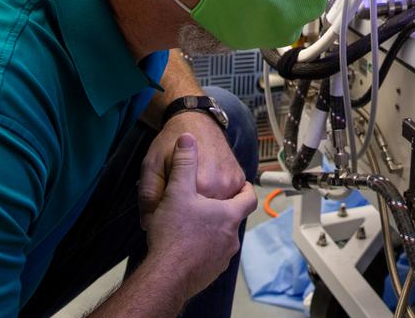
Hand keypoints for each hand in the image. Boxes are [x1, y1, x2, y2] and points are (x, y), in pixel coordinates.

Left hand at [140, 110, 244, 227]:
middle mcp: (221, 186)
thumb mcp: (151, 167)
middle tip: (178, 201)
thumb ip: (149, 197)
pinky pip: (228, 199)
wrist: (195, 119)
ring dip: (205, 209)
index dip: (172, 218)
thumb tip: (147, 224)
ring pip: (217, 212)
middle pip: (203, 218)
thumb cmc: (169, 143)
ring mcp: (233, 183)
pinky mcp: (239, 179)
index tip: (167, 211)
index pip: (185, 220)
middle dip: (190, 215)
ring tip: (193, 194)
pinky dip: (217, 199)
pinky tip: (205, 188)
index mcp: (200, 186)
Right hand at [143, 134, 256, 299]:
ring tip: (192, 225)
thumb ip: (183, 163)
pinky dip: (202, 250)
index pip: (249, 198)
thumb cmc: (174, 232)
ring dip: (211, 231)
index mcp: (229, 216)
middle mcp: (231, 238)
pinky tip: (185, 246)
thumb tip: (186, 137)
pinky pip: (210, 258)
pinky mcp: (209, 275)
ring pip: (222, 239)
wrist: (165, 276)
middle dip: (222, 211)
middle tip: (205, 204)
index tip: (241, 185)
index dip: (246, 189)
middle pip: (233, 219)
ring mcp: (221, 259)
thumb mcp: (176, 191)